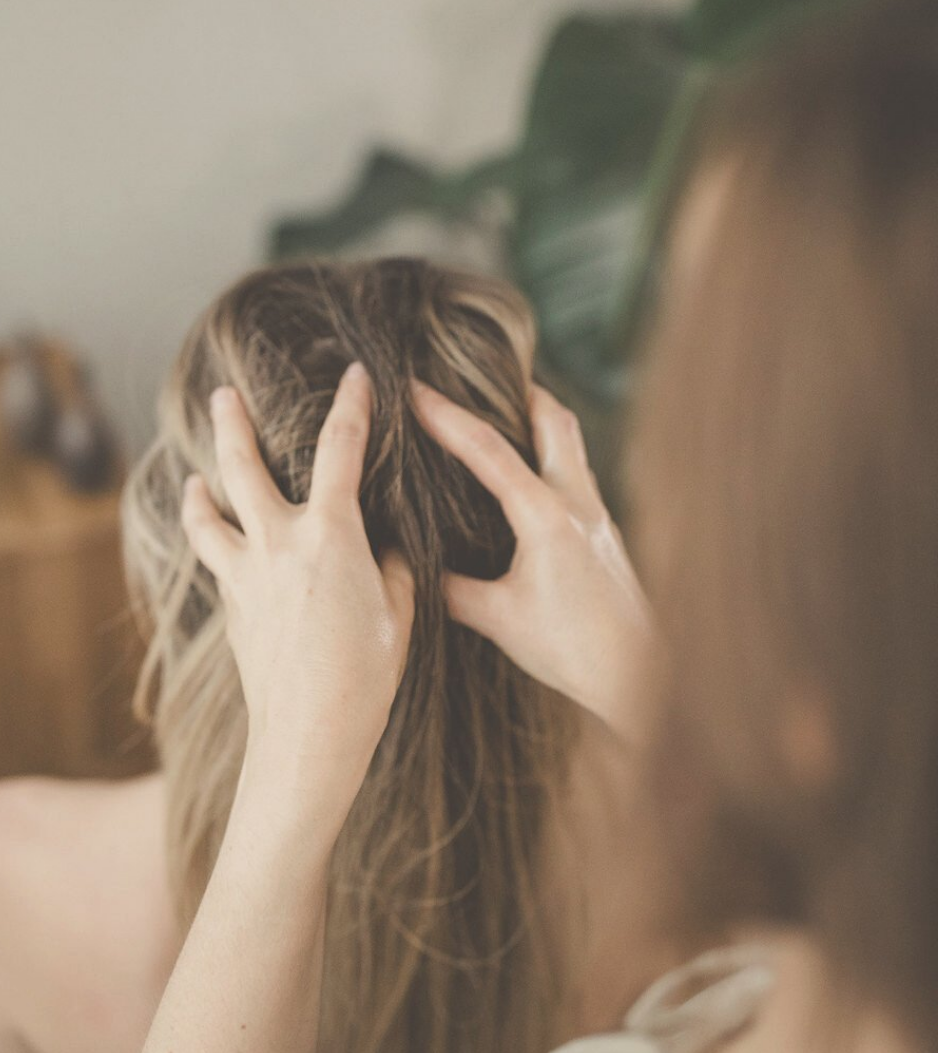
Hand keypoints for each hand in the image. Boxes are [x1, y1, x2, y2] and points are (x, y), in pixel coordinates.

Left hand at [182, 363, 414, 792]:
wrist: (308, 733)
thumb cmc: (365, 676)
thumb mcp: (399, 612)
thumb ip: (388, 564)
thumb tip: (377, 542)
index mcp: (329, 534)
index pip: (341, 449)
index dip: (351, 405)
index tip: (353, 375)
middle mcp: (277, 543)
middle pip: (243, 466)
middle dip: (233, 424)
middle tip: (224, 395)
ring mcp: (245, 575)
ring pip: (209, 516)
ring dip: (200, 490)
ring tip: (193, 478)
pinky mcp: (232, 608)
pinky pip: (216, 561)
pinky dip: (211, 543)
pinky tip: (214, 546)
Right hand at [412, 380, 652, 740]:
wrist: (638, 676)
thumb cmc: (571, 649)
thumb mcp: (498, 620)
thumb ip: (452, 590)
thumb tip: (414, 567)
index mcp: (546, 517)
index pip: (488, 451)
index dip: (446, 417)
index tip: (414, 388)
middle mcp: (579, 503)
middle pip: (552, 418)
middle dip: (515, 390)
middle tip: (478, 376)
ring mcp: (599, 515)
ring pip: (570, 443)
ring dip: (536, 422)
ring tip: (501, 416)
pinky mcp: (607, 533)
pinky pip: (576, 475)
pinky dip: (549, 459)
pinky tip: (530, 482)